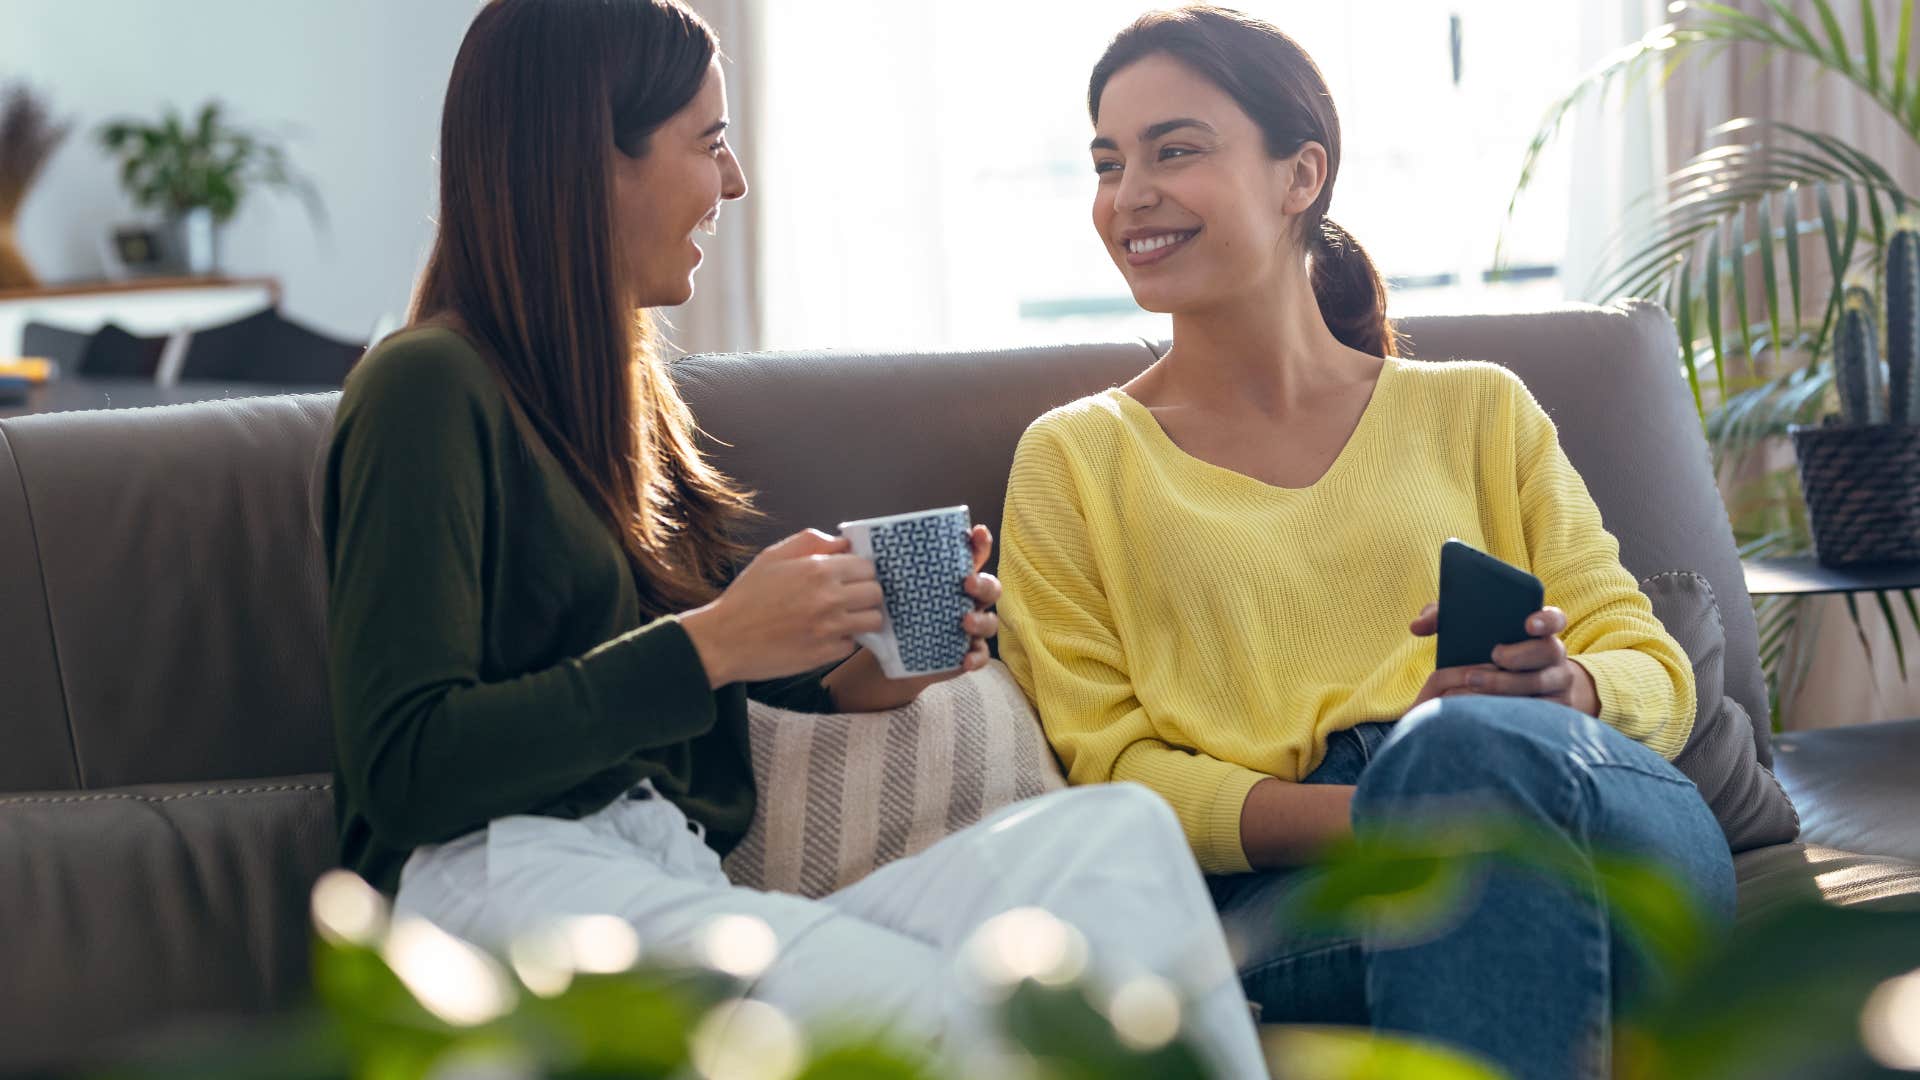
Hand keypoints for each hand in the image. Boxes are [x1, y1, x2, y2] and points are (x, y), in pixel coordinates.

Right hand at [680, 529, 883, 687]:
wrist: (724, 640)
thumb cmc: (746, 597)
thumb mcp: (772, 557)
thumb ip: (810, 541)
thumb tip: (842, 542)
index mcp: (818, 570)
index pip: (867, 567)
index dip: (859, 571)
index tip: (849, 578)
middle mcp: (829, 598)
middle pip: (876, 593)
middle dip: (866, 594)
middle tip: (848, 598)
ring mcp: (830, 628)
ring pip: (873, 620)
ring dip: (862, 618)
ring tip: (843, 617)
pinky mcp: (825, 654)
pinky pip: (852, 644)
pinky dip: (843, 640)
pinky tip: (824, 636)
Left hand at [823, 524, 1002, 710]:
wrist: (888, 654)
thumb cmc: (889, 612)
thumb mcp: (881, 587)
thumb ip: (867, 563)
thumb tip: (844, 541)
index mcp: (948, 577)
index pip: (971, 554)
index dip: (978, 542)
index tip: (974, 533)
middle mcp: (964, 600)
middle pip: (989, 586)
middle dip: (983, 582)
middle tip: (966, 583)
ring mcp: (967, 627)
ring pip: (989, 621)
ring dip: (982, 619)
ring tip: (964, 621)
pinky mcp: (964, 652)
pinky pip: (980, 655)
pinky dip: (976, 656)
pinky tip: (964, 658)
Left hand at [1408, 603, 1598, 715]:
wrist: (1518, 690)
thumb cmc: (1489, 653)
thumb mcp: (1471, 633)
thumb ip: (1444, 618)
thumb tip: (1417, 626)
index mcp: (1539, 631)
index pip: (1554, 618)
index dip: (1545, 619)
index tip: (1527, 622)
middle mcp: (1554, 656)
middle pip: (1550, 651)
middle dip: (1523, 653)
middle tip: (1495, 654)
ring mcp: (1557, 684)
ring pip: (1542, 683)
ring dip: (1509, 683)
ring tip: (1474, 681)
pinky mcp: (1554, 711)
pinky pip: (1540, 712)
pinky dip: (1516, 710)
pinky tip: (1490, 708)